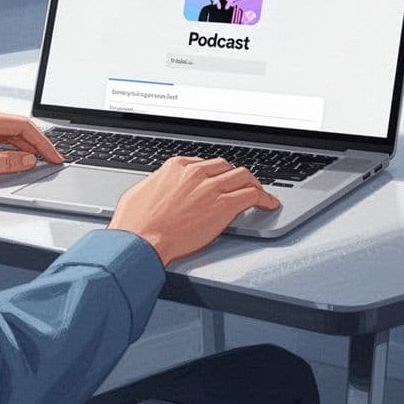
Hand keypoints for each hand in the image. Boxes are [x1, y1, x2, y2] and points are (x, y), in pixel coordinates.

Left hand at [0, 107, 63, 186]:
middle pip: (13, 127)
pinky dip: (2, 148)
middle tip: (48, 162)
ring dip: (18, 147)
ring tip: (31, 163)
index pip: (22, 125)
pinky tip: (5, 160)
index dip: (43, 143)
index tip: (55, 157)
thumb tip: (27, 160)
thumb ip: (3, 163)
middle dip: (34, 144)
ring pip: (1, 133)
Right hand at [108, 157, 280, 265]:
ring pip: (243, 176)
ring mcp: (212, 188)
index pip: (205, 163)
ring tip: (259, 192)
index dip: (216, 173)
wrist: (141, 240)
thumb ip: (156, 186)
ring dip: (253, 184)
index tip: (220, 179)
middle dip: (235, 176)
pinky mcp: (224, 206)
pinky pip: (252, 196)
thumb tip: (159, 190)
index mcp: (176, 167)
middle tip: (241, 185)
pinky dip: (264, 198)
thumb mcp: (140, 193)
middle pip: (226, 167)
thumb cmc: (135, 223)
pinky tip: (268, 204)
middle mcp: (196, 173)